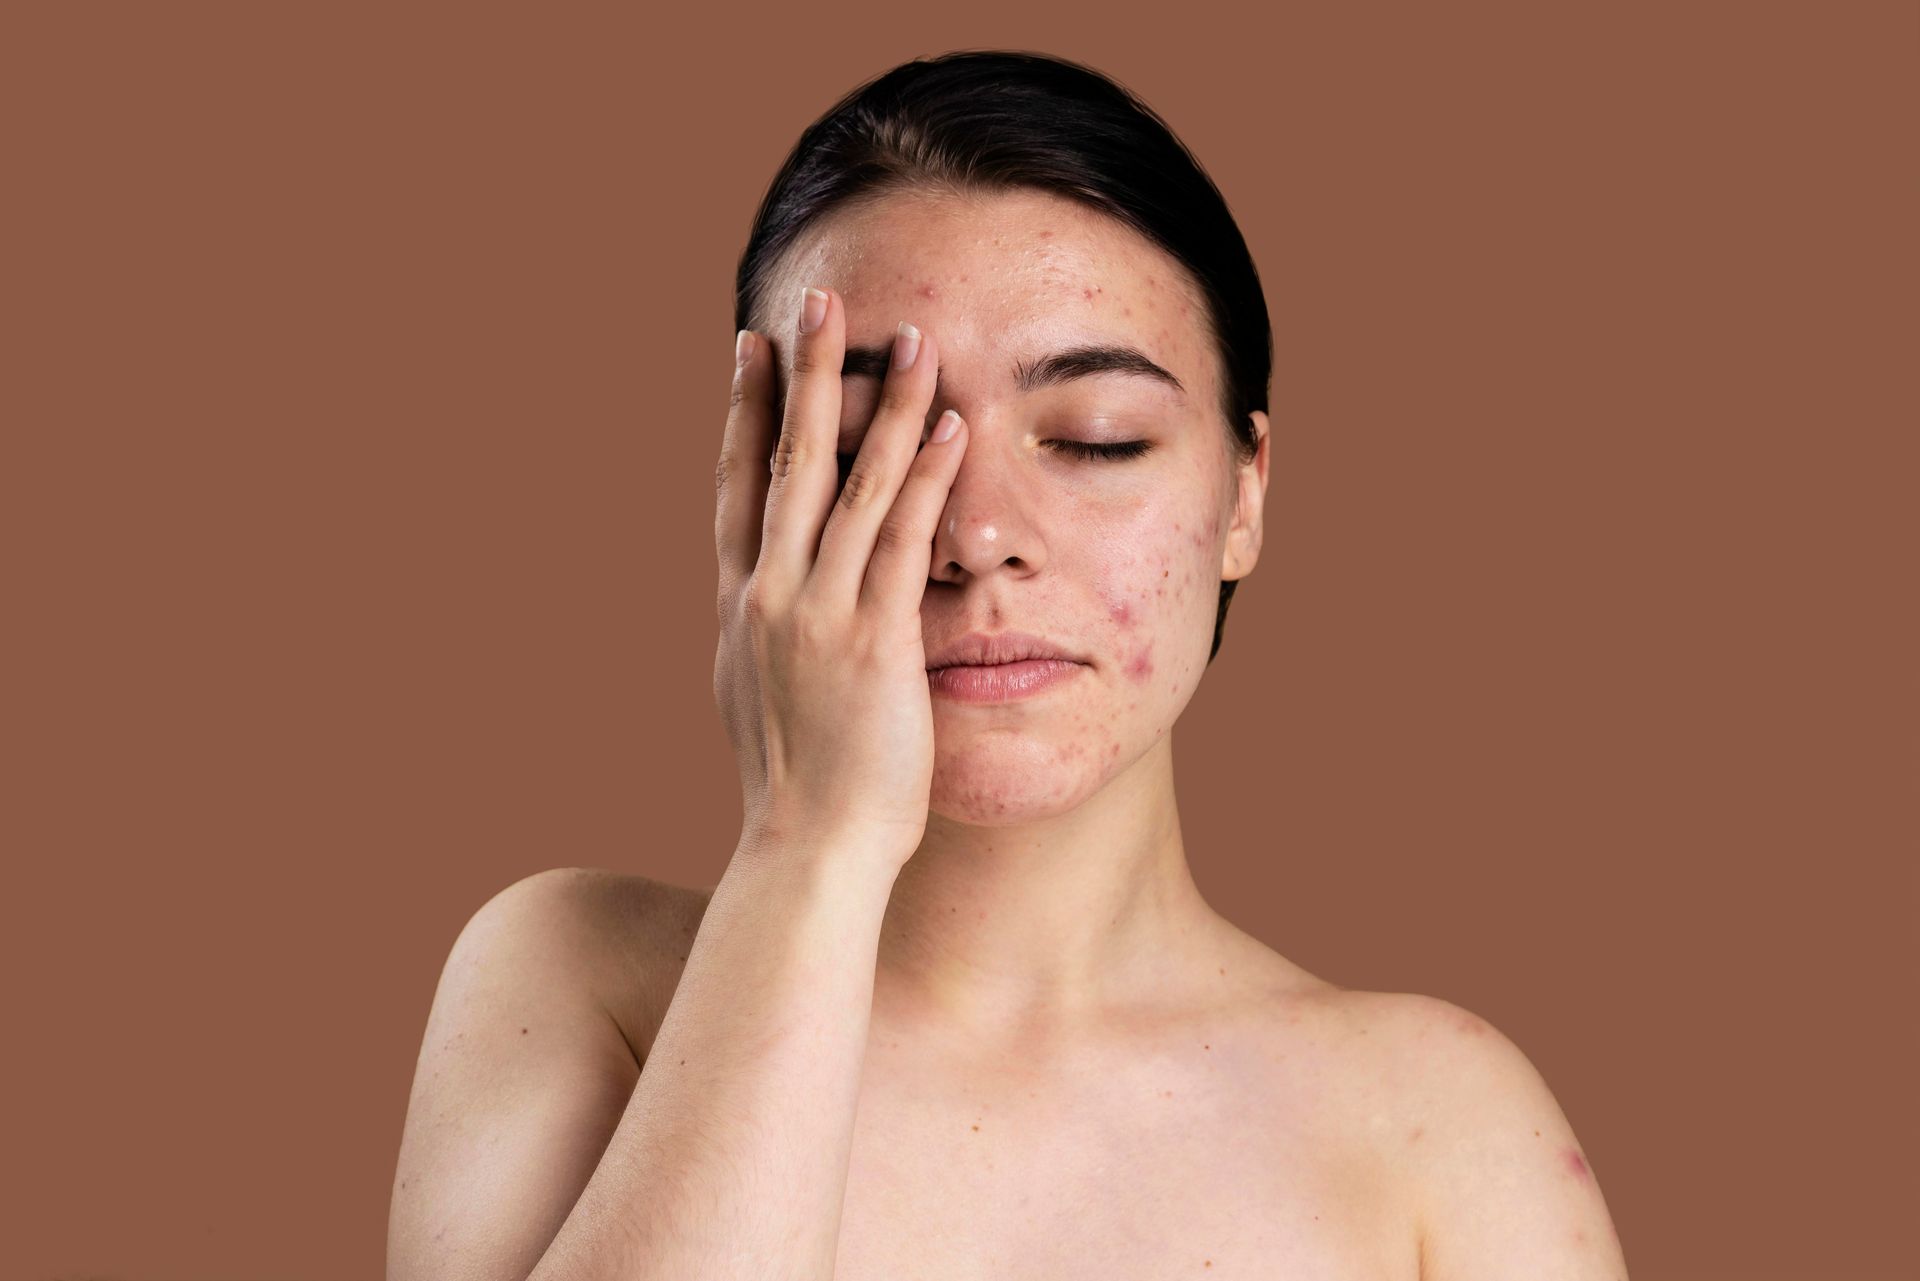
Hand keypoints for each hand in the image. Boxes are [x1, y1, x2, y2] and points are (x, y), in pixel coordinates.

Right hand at [712, 285, 966, 868]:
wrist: (806, 853)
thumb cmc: (795, 794)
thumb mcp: (759, 701)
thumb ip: (766, 642)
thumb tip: (769, 613)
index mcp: (738, 608)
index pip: (737, 486)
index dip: (743, 410)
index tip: (750, 347)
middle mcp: (767, 596)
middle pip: (785, 461)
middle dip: (803, 375)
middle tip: (819, 300)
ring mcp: (816, 613)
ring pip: (849, 484)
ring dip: (881, 403)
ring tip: (910, 335)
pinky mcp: (872, 639)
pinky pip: (902, 536)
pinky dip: (925, 474)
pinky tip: (950, 423)